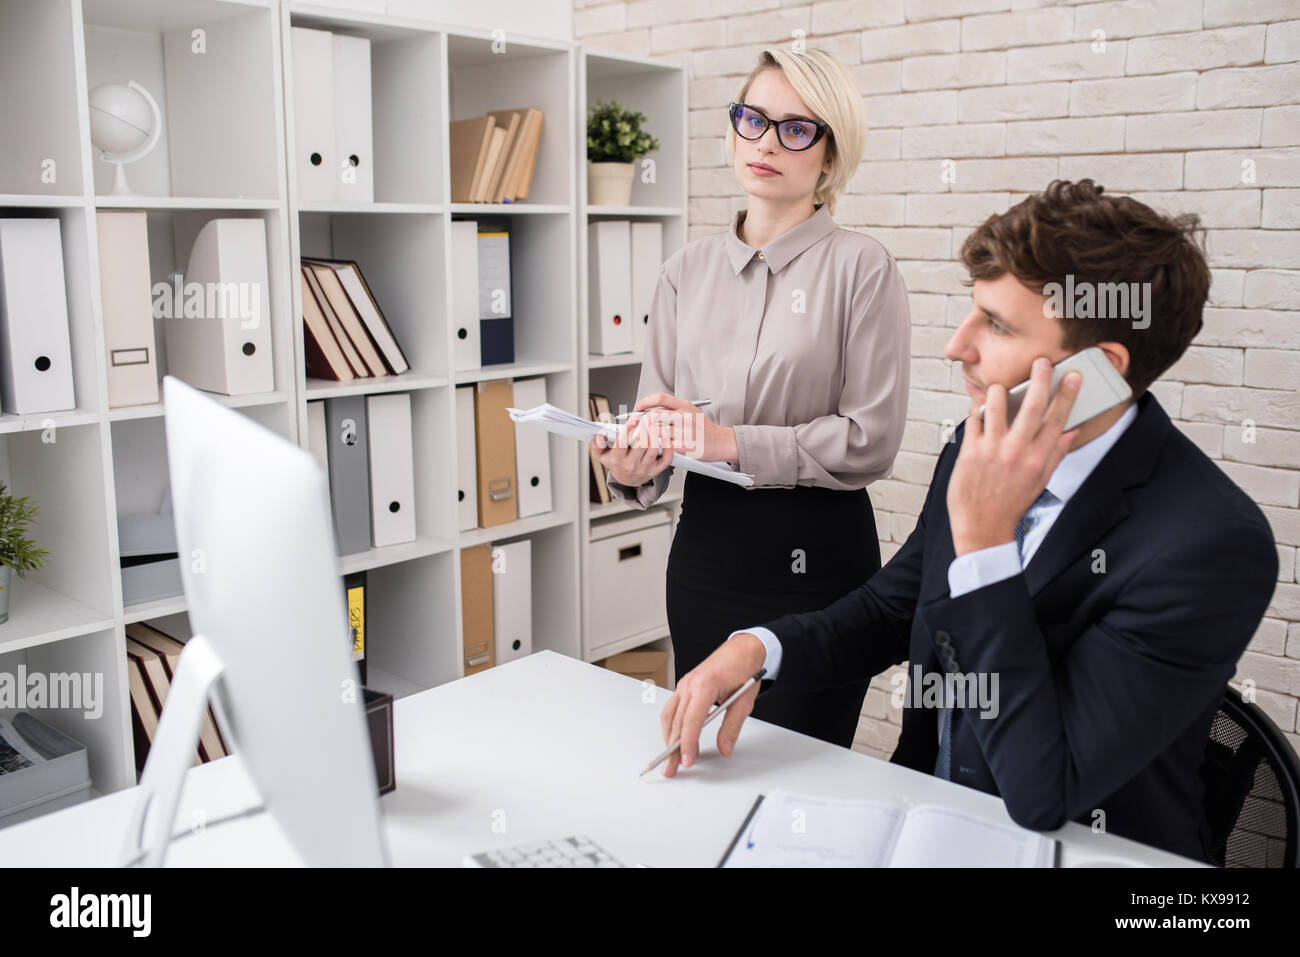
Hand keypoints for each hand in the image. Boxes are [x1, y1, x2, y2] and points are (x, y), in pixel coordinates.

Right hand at [591, 422, 671, 487]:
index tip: (634, 418)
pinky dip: (668, 448)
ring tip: (655, 424)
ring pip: (652, 450)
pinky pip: (665, 460)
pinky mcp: (655, 471)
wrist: (626, 480)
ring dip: (655, 435)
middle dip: (644, 430)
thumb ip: (597, 444)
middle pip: (640, 445)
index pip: (622, 443)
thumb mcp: (601, 455)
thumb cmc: (615, 462)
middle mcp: (631, 465)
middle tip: (648, 418)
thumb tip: (599, 435)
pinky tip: (666, 438)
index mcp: (617, 459)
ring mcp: (644, 469)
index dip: (628, 430)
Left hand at [631, 393, 737, 464]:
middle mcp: (684, 416)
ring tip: (643, 438)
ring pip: (657, 431)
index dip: (645, 402)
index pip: (660, 398)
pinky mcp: (685, 445)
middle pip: (655, 415)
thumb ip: (675, 410)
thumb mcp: (692, 412)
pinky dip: (657, 446)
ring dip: (647, 435)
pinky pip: (664, 445)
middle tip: (637, 426)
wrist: (722, 442)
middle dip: (642, 421)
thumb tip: (654, 411)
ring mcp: (685, 430)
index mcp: (685, 406)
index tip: (638, 408)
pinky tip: (656, 446)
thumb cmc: (705, 429)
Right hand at [659, 633, 765, 776]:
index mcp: (705, 685)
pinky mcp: (684, 686)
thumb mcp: (744, 701)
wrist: (743, 648)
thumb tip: (725, 748)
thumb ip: (732, 727)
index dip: (688, 744)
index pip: (691, 721)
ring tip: (670, 758)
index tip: (688, 761)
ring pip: (669, 715)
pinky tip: (673, 737)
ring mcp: (684, 684)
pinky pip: (671, 708)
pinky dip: (670, 725)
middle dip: (673, 748)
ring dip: (668, 738)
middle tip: (671, 768)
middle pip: (677, 722)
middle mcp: (690, 684)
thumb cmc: (744, 669)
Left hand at [946, 357, 1080, 556]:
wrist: (982, 527)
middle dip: (1040, 380)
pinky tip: (979, 407)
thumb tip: (1071, 433)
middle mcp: (1016, 452)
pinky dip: (976, 409)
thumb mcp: (1040, 481)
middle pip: (1032, 407)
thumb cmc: (1011, 504)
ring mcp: (991, 450)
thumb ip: (1055, 454)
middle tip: (1042, 361)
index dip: (1067, 395)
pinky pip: (973, 418)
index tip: (1073, 377)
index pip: (1057, 420)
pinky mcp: (969, 451)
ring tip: (1000, 389)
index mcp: (1038, 460)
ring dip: (999, 391)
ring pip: (996, 405)